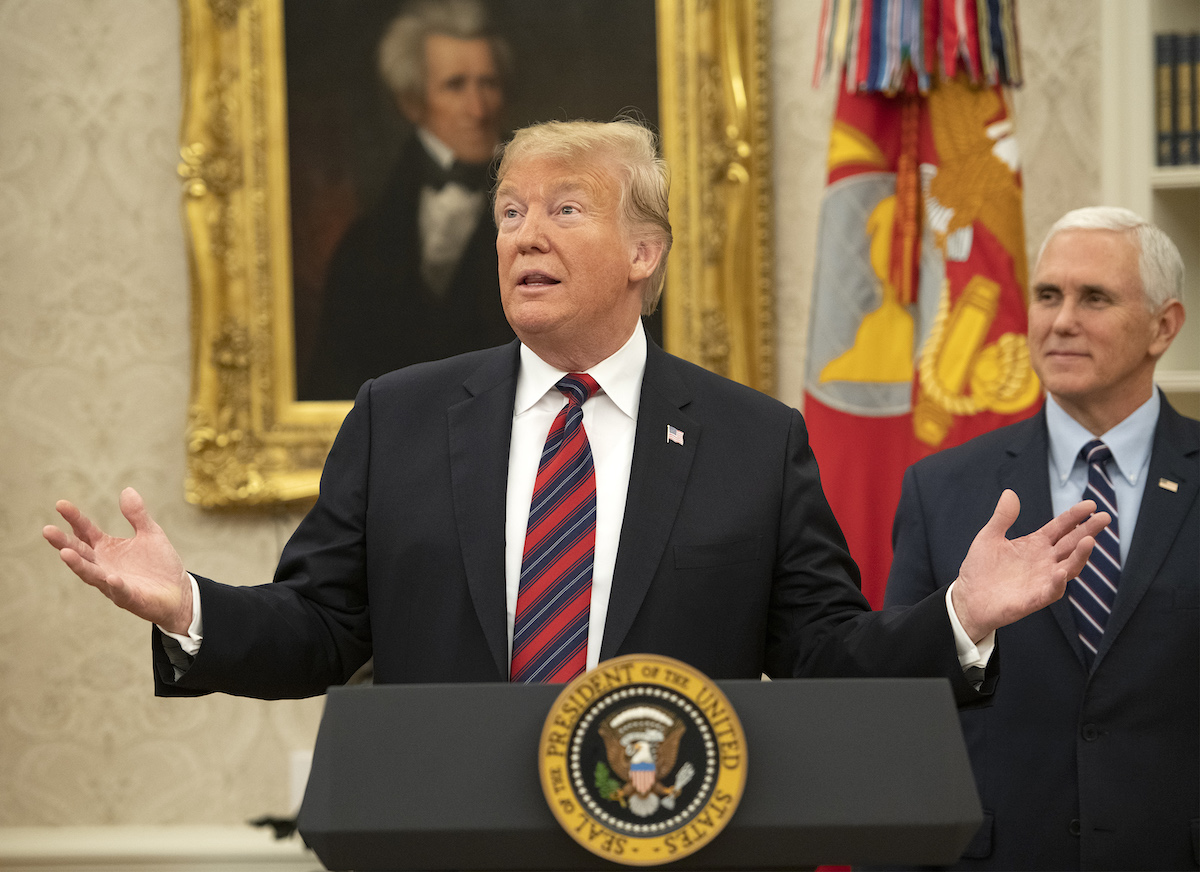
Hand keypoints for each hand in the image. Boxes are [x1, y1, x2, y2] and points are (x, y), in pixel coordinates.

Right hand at [43, 487, 191, 634]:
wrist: (178, 592)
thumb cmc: (158, 564)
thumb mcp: (150, 534)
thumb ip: (137, 515)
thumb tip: (127, 490)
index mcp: (107, 548)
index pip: (86, 531)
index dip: (74, 518)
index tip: (60, 504)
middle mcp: (104, 565)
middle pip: (80, 552)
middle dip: (64, 542)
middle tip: (47, 530)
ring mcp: (113, 583)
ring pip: (92, 574)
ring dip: (78, 565)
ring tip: (64, 553)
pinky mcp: (129, 597)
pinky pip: (120, 591)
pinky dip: (115, 585)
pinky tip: (111, 578)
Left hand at [950, 489, 1108, 641]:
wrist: (967, 598)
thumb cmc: (980, 569)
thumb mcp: (989, 537)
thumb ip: (1002, 517)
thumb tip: (1010, 492)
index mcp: (1035, 544)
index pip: (1061, 527)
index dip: (1075, 516)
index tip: (1090, 504)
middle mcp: (1045, 560)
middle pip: (1072, 543)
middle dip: (1088, 530)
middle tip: (1105, 517)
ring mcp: (1043, 579)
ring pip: (1070, 566)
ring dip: (1080, 555)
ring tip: (1089, 540)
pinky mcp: (1035, 598)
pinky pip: (1052, 590)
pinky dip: (1058, 582)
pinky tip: (1061, 571)